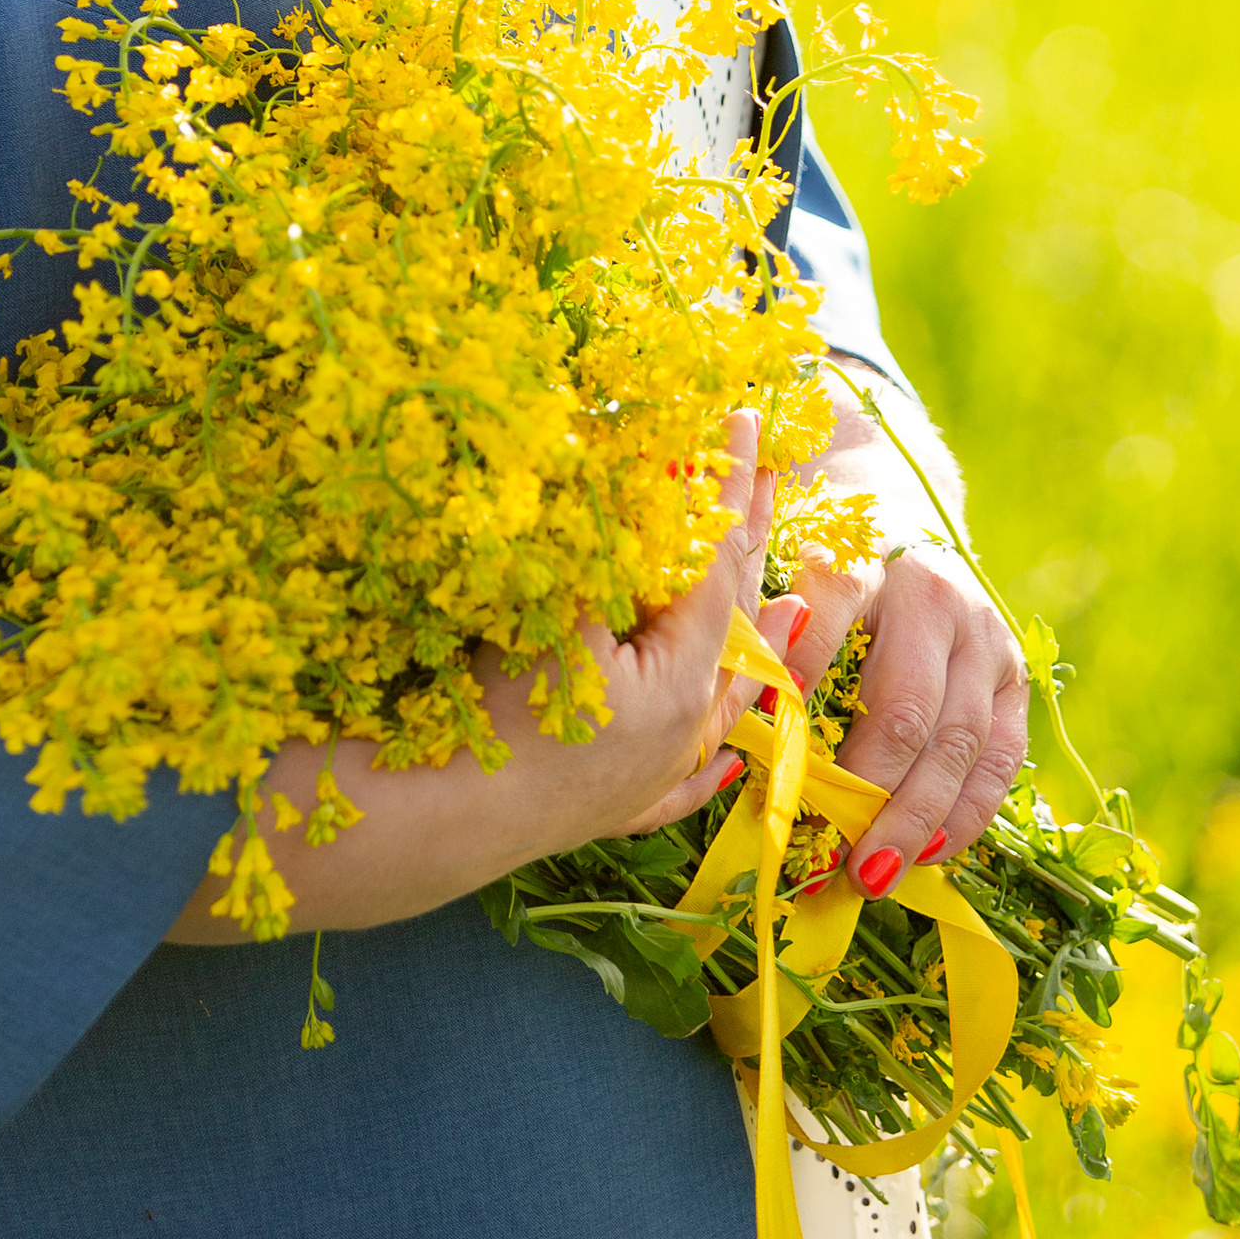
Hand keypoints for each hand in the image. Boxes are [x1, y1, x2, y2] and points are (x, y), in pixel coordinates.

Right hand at [165, 415, 795, 943]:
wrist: (444, 820)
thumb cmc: (498, 708)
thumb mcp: (554, 605)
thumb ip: (603, 544)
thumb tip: (626, 467)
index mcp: (680, 673)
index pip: (714, 555)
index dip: (727, 483)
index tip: (744, 418)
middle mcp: (685, 727)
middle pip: (730, 616)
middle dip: (747, 539)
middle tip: (772, 470)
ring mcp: (657, 774)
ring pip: (726, 701)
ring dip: (756, 644)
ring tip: (795, 607)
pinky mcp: (619, 808)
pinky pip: (687, 780)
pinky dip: (714, 759)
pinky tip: (733, 758)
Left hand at [787, 366, 1028, 893]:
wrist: (893, 497)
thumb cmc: (814, 540)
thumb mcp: (776, 553)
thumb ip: (757, 614)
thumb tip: (741, 700)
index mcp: (865, 552)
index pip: (832, 614)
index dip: (799, 678)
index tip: (767, 752)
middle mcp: (935, 593)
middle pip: (905, 707)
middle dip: (868, 792)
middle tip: (831, 857)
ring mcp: (982, 635)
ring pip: (959, 743)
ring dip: (918, 819)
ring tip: (875, 874)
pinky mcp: (1012, 671)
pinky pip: (1002, 755)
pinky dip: (970, 810)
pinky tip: (936, 853)